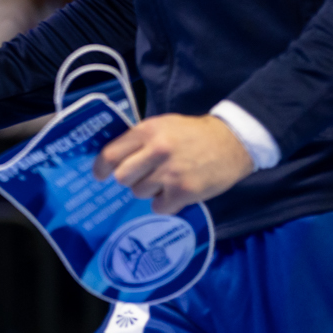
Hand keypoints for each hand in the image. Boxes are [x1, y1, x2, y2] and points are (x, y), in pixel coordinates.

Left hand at [94, 113, 254, 215]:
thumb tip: (112, 160)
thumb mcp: (163, 126)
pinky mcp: (184, 191)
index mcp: (147, 131)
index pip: (110, 155)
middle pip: (123, 177)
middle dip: (130, 179)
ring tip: (166, 181)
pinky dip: (165, 204)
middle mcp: (156, 151)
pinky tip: (176, 193)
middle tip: (143, 176)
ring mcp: (170, 173)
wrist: (233, 142)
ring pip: (140, 193)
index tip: (99, 175)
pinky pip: (159, 207)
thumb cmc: (193, 134)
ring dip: (150, 191)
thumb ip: (139, 140)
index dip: (101, 168)